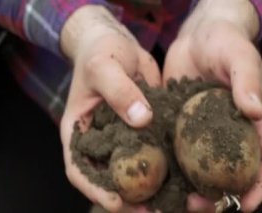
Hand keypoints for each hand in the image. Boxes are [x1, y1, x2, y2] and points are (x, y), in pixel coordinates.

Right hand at [59, 5, 160, 211]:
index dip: (95, 190)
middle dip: (128, 199)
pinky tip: (183, 176)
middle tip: (152, 210)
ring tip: (172, 202)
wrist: (116, 42)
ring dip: (149, 189)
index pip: (79, 169)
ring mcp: (122, 138)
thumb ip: (119, 91)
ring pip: (132, 171)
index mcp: (78, 131)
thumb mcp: (104, 66)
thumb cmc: (100, 52)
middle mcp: (99, 141)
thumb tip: (141, 119)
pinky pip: (152, 152)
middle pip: (109, 179)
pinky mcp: (143, 130)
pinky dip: (165, 168)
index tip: (118, 201)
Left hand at [163, 0, 261, 211]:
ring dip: (189, 188)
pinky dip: (168, 168)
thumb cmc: (225, 43)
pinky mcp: (180, 126)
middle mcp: (228, 133)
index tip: (246, 205)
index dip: (259, 186)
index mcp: (252, 123)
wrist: (197, 35)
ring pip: (200, 169)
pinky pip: (175, 151)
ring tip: (173, 201)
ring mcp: (202, 133)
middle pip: (229, 174)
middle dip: (218, 196)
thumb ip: (247, 82)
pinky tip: (153, 176)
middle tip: (198, 205)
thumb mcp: (239, 57)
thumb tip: (255, 112)